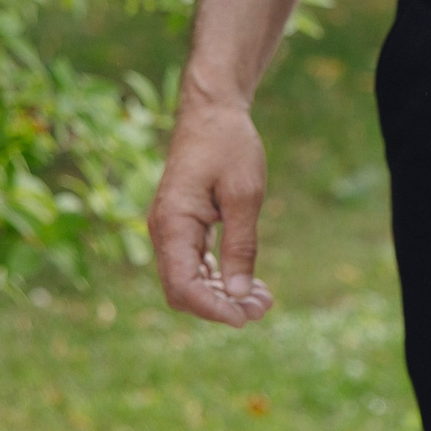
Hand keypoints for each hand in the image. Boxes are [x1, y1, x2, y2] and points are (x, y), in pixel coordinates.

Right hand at [150, 98, 274, 327]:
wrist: (213, 112)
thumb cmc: (229, 146)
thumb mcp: (244, 195)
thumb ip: (241, 246)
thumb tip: (241, 294)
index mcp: (173, 223)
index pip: (183, 286)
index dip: (212, 309)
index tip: (245, 318)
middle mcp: (165, 231)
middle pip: (184, 289)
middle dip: (221, 306)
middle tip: (264, 309)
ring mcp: (172, 230)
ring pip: (191, 280)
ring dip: (224, 294)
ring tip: (265, 301)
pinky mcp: (184, 226)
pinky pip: (197, 263)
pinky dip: (221, 277)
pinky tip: (252, 284)